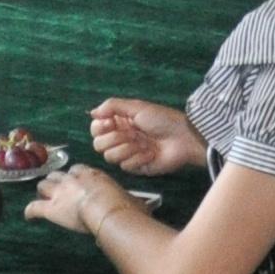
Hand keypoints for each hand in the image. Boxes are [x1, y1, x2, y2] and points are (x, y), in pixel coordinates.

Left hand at [29, 167, 127, 237]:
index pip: (78, 170)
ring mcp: (60, 192)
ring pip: (43, 186)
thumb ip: (133, 201)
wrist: (107, 210)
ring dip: (44, 192)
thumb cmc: (123, 205)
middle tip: (59, 191)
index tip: (77, 184)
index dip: (75, 176)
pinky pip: (34, 208)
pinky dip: (30, 212)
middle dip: (56, 181)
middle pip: (57, 175)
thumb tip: (144, 208)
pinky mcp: (51, 209)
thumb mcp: (132, 199)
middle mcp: (72, 179)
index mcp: (92, 174)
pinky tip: (29, 217)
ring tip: (45, 199)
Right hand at [88, 98, 204, 174]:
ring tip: (144, 143)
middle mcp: (120, 139)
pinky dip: (139, 158)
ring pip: (110, 157)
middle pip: (98, 145)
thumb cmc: (162, 119)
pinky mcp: (136, 167)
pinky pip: (126, 166)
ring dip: (128, 148)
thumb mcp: (136, 107)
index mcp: (119, 123)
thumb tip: (92, 112)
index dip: (100, 127)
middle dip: (115, 138)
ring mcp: (127, 154)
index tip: (111, 123)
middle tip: (132, 134)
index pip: (96, 129)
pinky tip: (151, 153)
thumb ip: (112, 106)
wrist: (182, 138)